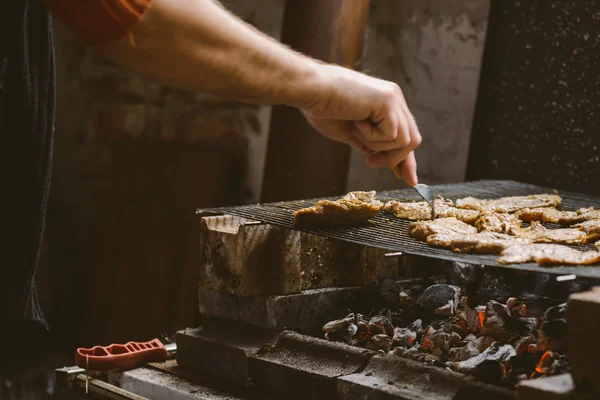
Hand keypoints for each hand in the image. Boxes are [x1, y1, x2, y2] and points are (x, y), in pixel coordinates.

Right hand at [300, 64, 420, 185]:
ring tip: (356, 131)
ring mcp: (393, 99)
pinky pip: (392, 135)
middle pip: (412, 140)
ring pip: (405, 141)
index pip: (405, 135)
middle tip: (369, 161)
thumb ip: (367, 143)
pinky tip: (356, 123)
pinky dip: (372, 137)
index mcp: (386, 103)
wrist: (310, 91)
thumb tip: (377, 157)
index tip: (409, 180)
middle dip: (394, 159)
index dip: (407, 159)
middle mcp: (394, 99)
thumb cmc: (322, 109)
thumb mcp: (349, 132)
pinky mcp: (388, 101)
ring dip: (377, 145)